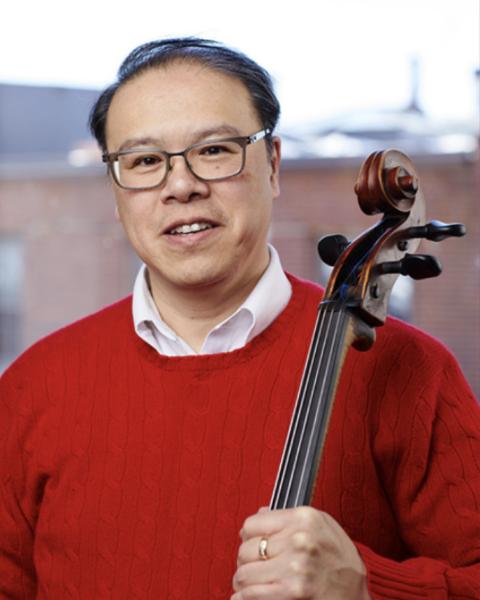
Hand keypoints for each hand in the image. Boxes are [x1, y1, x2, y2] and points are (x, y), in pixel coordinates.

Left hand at [231, 506, 369, 598]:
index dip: (249, 537)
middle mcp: (299, 539)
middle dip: (245, 561)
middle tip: (253, 567)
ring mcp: (295, 566)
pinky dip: (244, 597)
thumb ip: (290, 517)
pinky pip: (252, 594)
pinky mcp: (292, 591)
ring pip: (244, 573)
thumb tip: (260, 514)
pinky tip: (246, 596)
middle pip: (246, 549)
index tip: (253, 544)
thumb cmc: (339, 560)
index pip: (252, 523)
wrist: (356, 594)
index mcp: (303, 518)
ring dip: (244, 581)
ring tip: (249, 583)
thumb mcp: (322, 525)